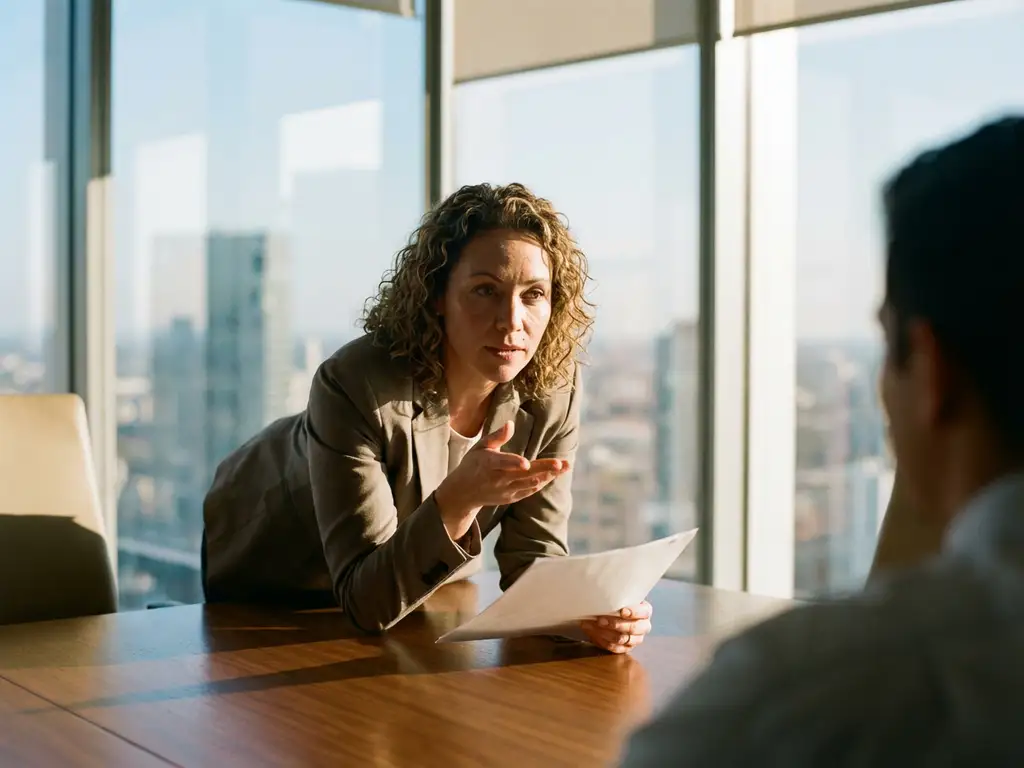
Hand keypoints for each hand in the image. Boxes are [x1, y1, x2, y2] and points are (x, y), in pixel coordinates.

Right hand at [435, 420, 569, 539]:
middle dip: (544, 469)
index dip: (514, 463)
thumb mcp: (480, 447)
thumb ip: (496, 436)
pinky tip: (555, 474)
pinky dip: (542, 482)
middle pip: (524, 474)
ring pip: (530, 484)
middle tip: (561, 464)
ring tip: (565, 466)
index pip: (503, 463)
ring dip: (548, 476)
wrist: (464, 492)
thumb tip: (510, 423)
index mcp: (488, 464)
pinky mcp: (511, 498)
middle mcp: (498, 479)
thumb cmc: (473, 464)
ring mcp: (506, 490)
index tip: (526, 463)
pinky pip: (530, 491)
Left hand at [580, 601, 652, 653]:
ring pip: (623, 639)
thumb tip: (604, 595)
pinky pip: (616, 648)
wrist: (608, 615)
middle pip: (634, 628)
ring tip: (592, 625)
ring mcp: (636, 639)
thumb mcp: (619, 597)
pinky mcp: (627, 648)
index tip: (622, 611)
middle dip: (616, 624)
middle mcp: (644, 626)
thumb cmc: (615, 603)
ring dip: (606, 633)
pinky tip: (594, 633)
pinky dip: (603, 640)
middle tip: (601, 620)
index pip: (644, 612)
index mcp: (645, 611)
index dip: (634, 612)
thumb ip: (617, 597)